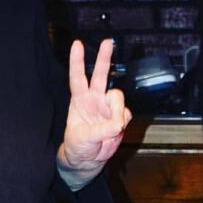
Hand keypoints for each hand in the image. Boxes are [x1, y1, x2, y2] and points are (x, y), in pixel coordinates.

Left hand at [57, 39, 131, 188]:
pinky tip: (116, 130)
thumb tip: (118, 124)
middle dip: (104, 58)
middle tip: (108, 42)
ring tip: (113, 126)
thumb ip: (101, 129)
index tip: (77, 44)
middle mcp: (94, 99)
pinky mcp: (119, 117)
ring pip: (117, 97)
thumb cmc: (78, 145)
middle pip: (100, 74)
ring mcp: (107, 107)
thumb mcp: (83, 138)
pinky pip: (126, 113)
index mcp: (79, 100)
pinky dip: (123, 121)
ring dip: (117, 110)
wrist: (87, 160)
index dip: (77, 61)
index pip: (77, 77)